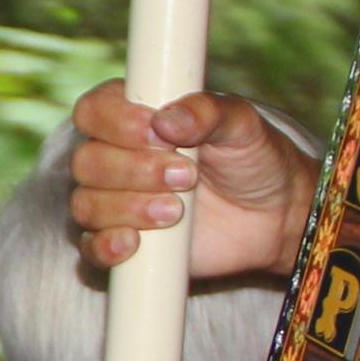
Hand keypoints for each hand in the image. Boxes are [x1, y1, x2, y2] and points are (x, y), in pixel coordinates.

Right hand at [66, 79, 314, 276]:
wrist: (273, 215)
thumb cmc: (252, 158)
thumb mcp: (241, 124)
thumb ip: (207, 112)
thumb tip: (166, 120)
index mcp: (132, 117)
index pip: (93, 111)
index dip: (115, 123)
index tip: (159, 135)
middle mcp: (114, 157)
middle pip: (86, 161)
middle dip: (134, 170)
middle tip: (186, 176)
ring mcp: (113, 202)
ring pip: (86, 204)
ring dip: (128, 208)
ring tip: (177, 211)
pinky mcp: (120, 243)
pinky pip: (90, 249)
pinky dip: (105, 247)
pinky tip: (134, 244)